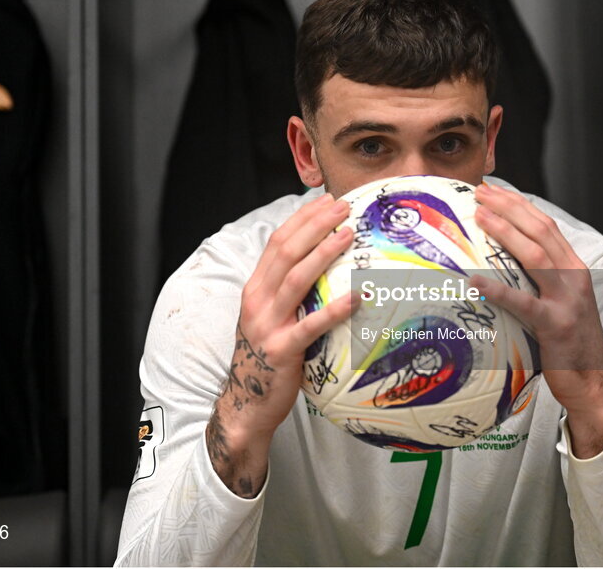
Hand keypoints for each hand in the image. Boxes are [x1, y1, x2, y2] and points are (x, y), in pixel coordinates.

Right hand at [206, 194, 357, 495]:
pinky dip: (334, 309)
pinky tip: (356, 296)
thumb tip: (322, 263)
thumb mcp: (271, 316)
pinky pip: (311, 325)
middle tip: (343, 207)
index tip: (326, 201)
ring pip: (295, 279)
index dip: (302, 219)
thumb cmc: (268, 355)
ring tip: (348, 235)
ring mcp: (268, 324)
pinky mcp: (282, 349)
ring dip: (323, 254)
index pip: (277, 242)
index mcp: (255, 288)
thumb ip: (288, 291)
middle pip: (286, 252)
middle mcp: (258, 300)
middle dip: (315, 225)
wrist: (246, 402)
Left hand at [470, 183, 602, 457]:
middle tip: (482, 194)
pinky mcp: (555, 325)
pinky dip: (499, 290)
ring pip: (536, 256)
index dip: (520, 205)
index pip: (546, 226)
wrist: (593, 380)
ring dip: (506, 233)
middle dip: (510, 208)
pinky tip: (476, 280)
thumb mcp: (559, 299)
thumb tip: (502, 259)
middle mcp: (574, 277)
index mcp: (574, 267)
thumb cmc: (569, 341)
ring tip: (481, 218)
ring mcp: (567, 300)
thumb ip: (539, 278)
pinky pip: (524, 303)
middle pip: (541, 231)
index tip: (494, 191)